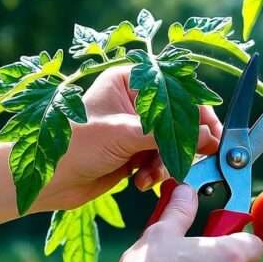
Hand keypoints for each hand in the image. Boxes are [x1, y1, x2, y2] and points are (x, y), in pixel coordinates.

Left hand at [33, 67, 222, 211]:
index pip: (178, 92)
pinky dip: (156, 174)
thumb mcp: (124, 134)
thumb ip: (168, 134)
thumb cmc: (74, 145)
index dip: (200, 115)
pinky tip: (140, 181)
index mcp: (130, 81)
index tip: (215, 138)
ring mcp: (136, 129)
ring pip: (173, 144)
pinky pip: (161, 162)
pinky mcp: (135, 153)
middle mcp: (136, 102)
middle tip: (190, 162)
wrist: (47, 180)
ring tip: (149, 176)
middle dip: (183, 145)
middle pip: (180, 120)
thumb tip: (207, 137)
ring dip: (166, 164)